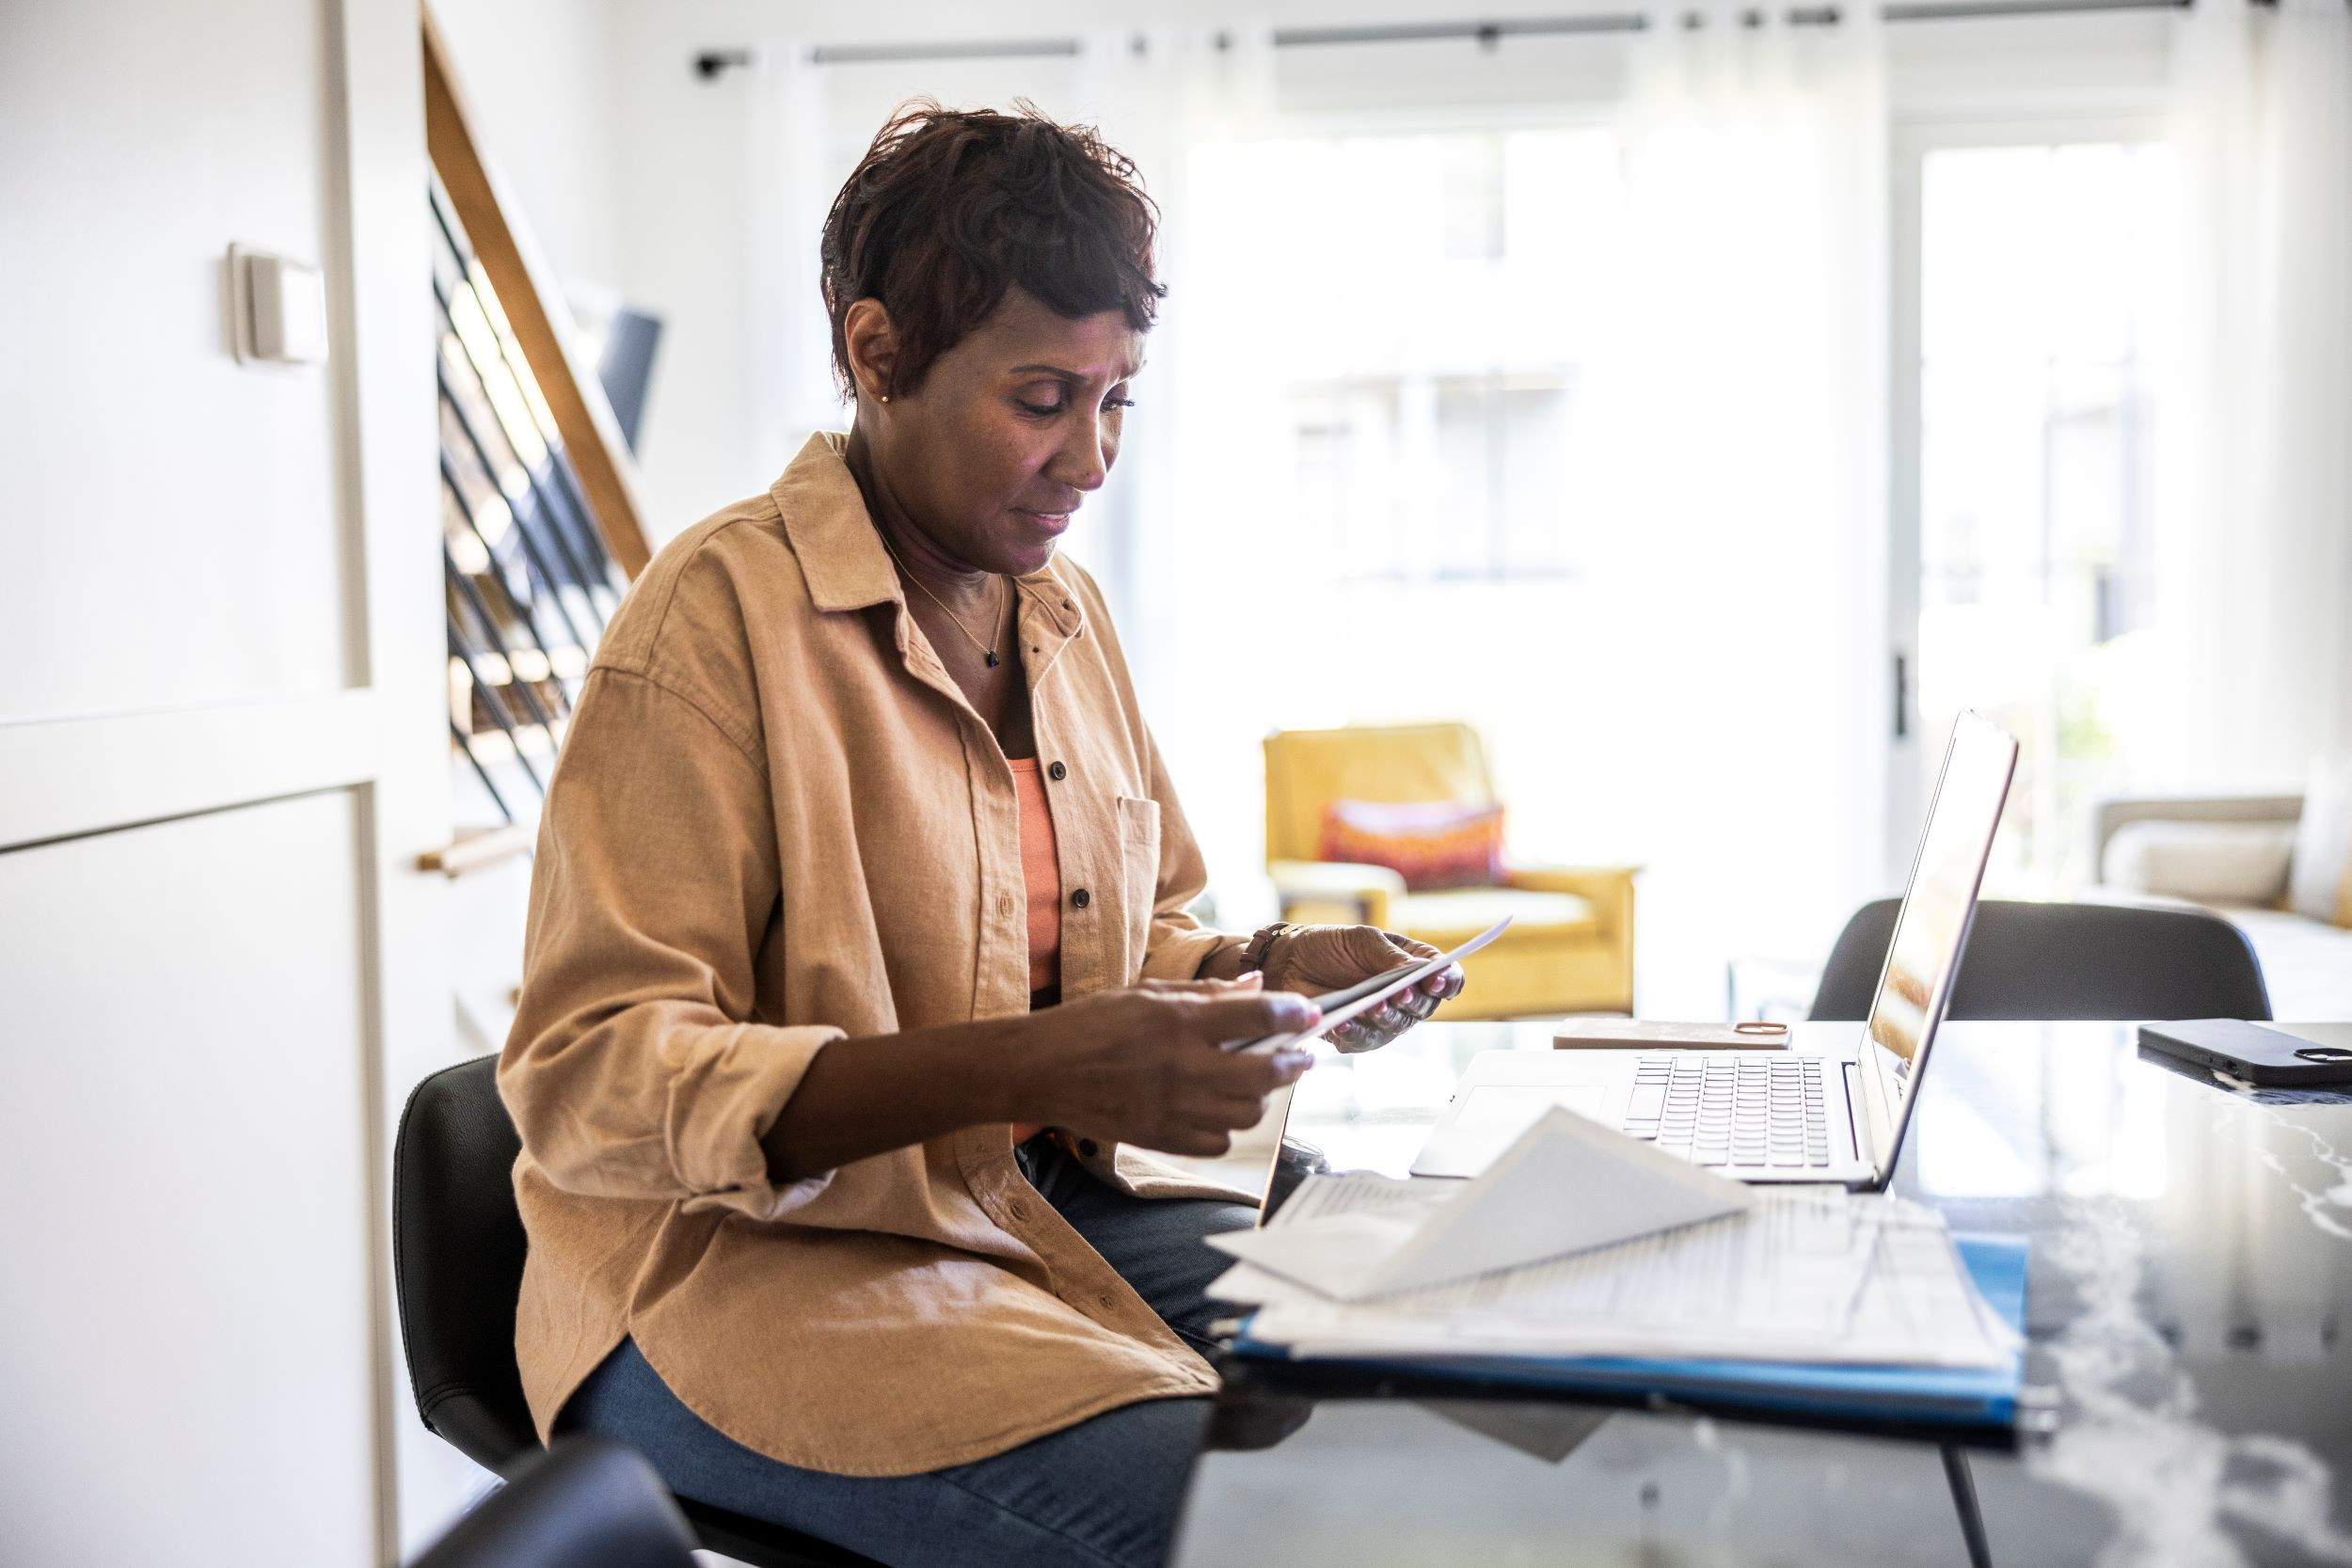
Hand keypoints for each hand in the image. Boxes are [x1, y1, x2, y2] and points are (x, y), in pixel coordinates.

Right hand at [1015, 974, 1320, 1156]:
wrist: (1040, 1070)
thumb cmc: (1090, 1025)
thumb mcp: (1146, 993)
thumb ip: (1207, 992)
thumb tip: (1257, 985)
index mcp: (1178, 1020)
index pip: (1257, 1017)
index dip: (1293, 1014)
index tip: (1310, 1015)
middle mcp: (1182, 1065)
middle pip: (1265, 1072)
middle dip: (1295, 1062)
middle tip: (1305, 1055)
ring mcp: (1173, 1106)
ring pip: (1248, 1112)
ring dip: (1262, 1096)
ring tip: (1258, 1081)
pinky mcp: (1162, 1138)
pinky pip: (1218, 1141)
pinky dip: (1229, 1127)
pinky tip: (1221, 1109)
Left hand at [1259, 925, 1464, 1052]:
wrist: (1290, 961)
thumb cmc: (1331, 945)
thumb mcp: (1362, 939)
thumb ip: (1390, 955)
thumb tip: (1417, 969)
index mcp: (1413, 967)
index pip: (1446, 979)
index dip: (1447, 981)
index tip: (1436, 979)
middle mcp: (1404, 997)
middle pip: (1425, 1006)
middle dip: (1413, 1000)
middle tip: (1400, 993)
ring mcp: (1382, 1019)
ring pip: (1396, 1026)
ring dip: (1385, 1016)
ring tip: (1372, 1005)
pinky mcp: (1357, 1036)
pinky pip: (1362, 1040)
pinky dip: (1354, 1031)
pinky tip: (1344, 1021)